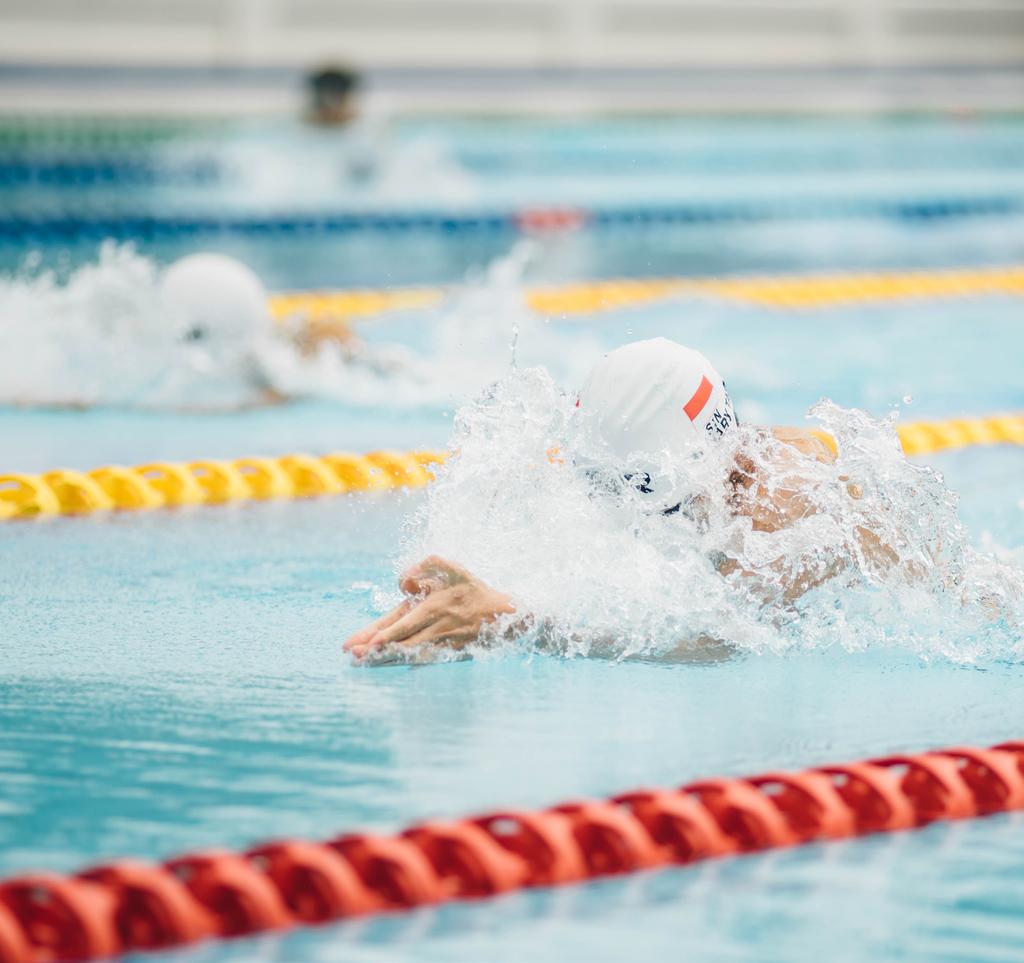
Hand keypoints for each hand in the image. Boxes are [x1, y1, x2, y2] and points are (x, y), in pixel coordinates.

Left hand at [343, 556, 515, 663]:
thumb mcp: (452, 568)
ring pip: (408, 652)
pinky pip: (422, 660)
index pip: (400, 621)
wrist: (503, 615)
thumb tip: (403, 580)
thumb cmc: (473, 589)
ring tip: (364, 662)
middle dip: (376, 649)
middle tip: (354, 655)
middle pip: (400, 640)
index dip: (380, 632)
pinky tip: (389, 665)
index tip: (362, 642)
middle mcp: (434, 625)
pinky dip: (405, 664)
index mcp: (432, 605)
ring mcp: (441, 641)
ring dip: (385, 658)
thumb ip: (428, 564)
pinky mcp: (448, 652)